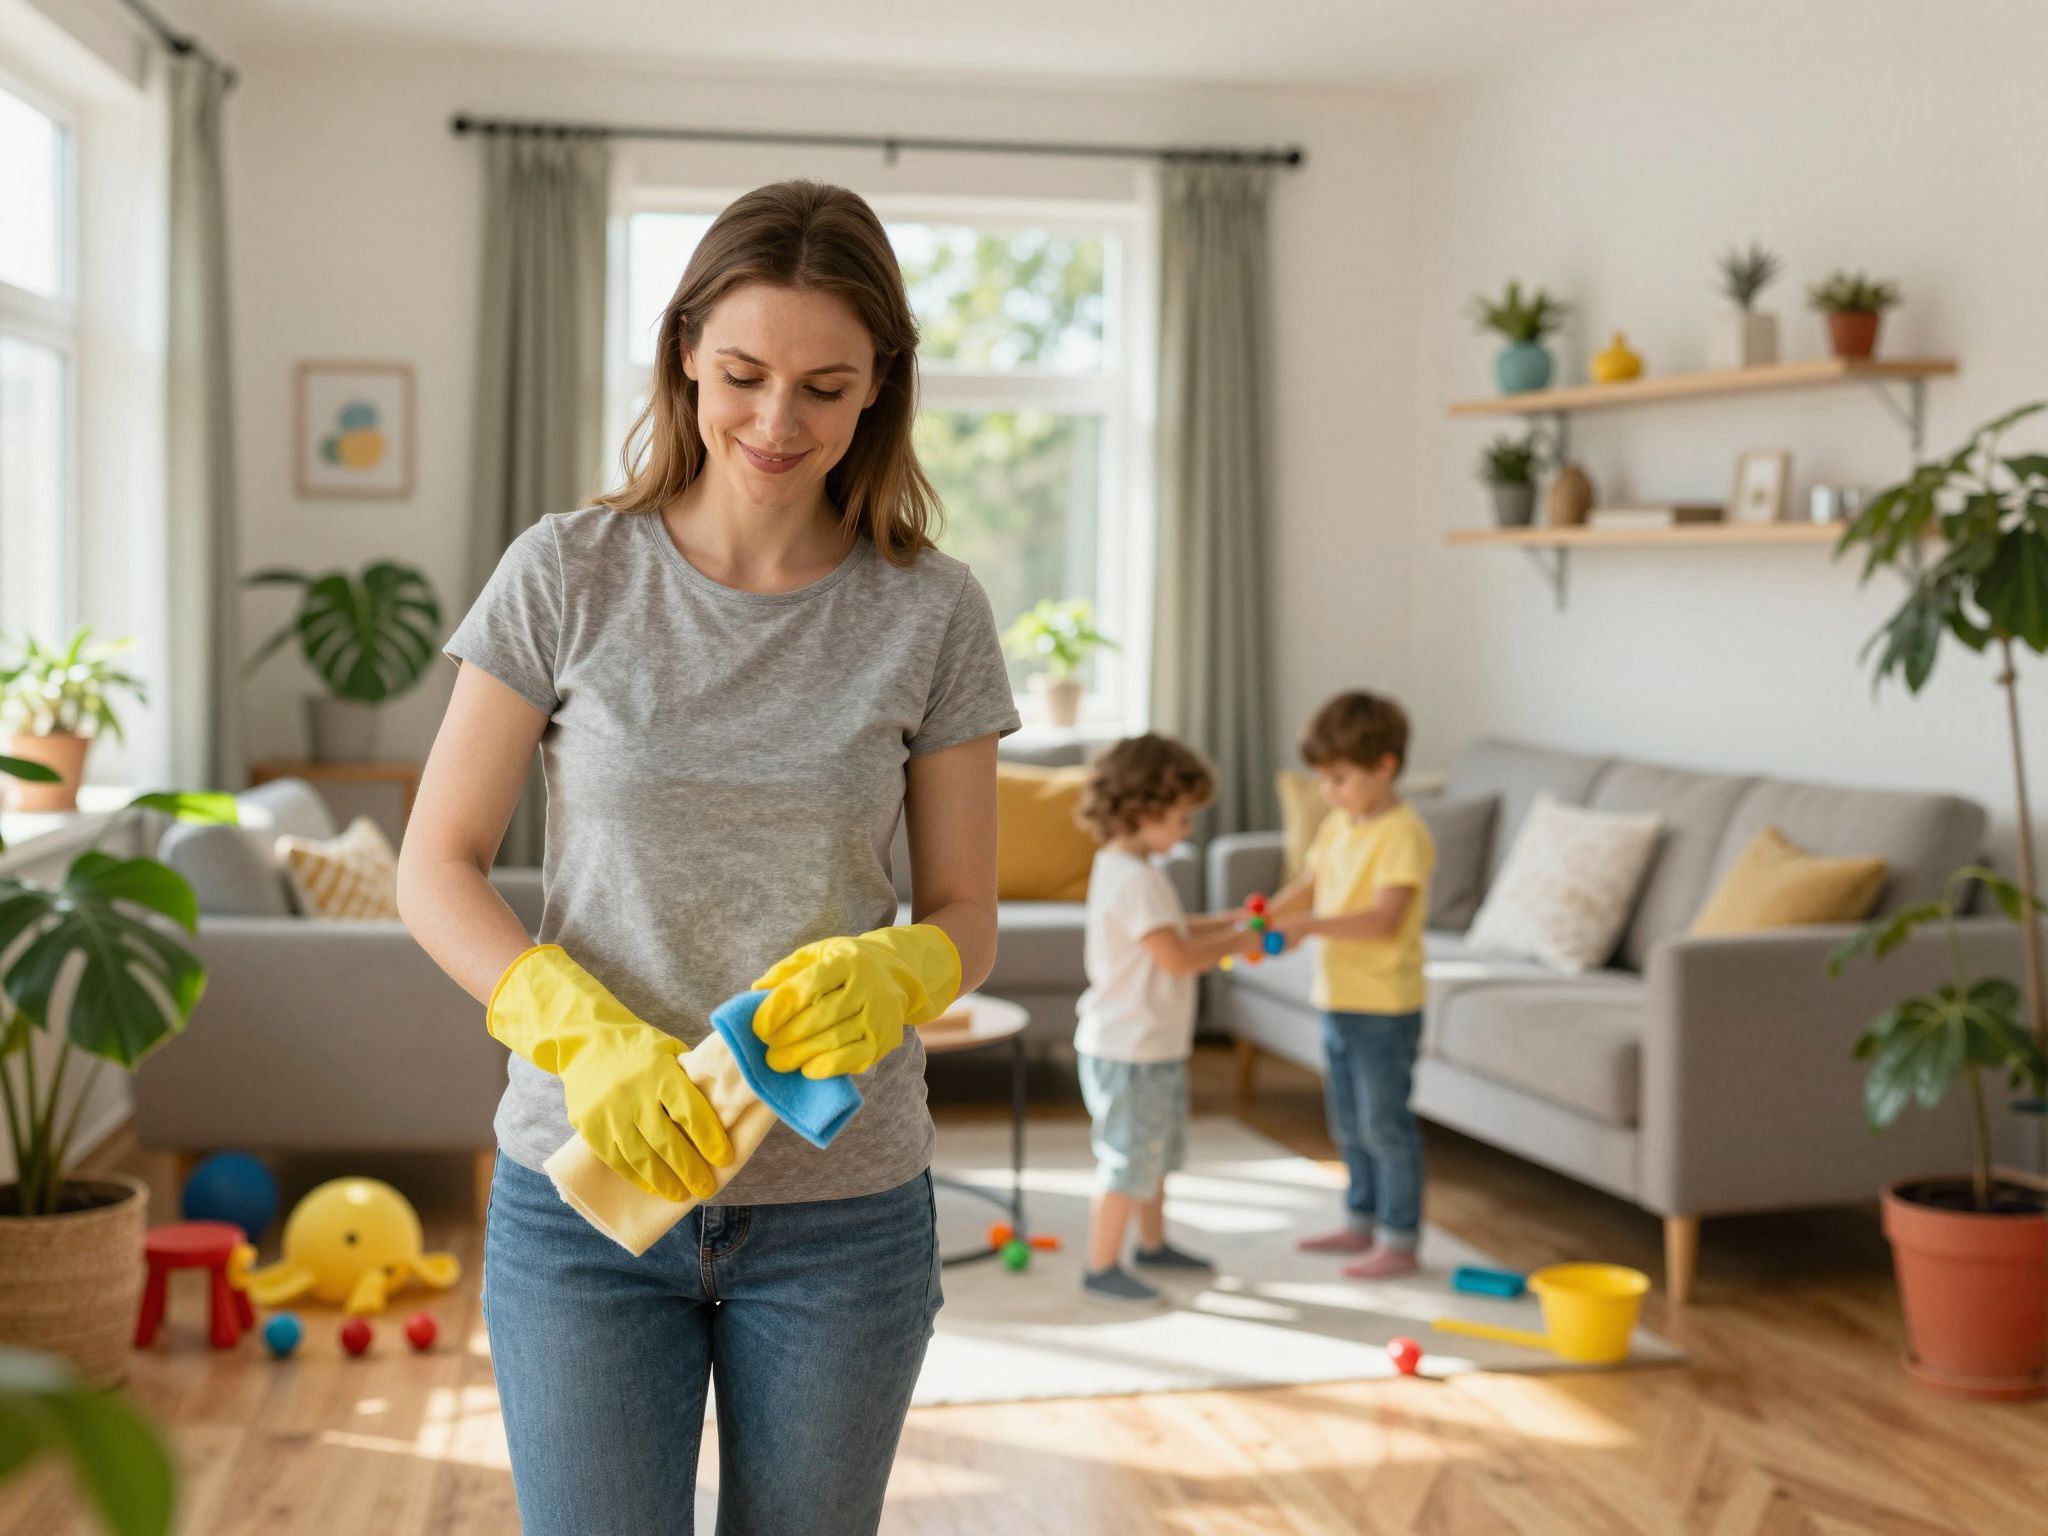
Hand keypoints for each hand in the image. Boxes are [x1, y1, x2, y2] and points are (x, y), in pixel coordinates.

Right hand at [488, 946, 735, 1200]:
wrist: (584, 1042)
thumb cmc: (637, 1048)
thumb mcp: (668, 1052)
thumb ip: (689, 1079)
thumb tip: (719, 1110)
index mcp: (660, 1073)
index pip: (691, 1113)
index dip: (710, 1139)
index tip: (725, 1158)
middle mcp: (634, 1095)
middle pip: (668, 1143)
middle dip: (691, 1170)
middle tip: (707, 1188)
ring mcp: (609, 1114)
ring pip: (642, 1158)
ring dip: (665, 1182)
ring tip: (683, 1194)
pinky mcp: (590, 1128)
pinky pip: (617, 1161)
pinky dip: (638, 1178)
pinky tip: (654, 1186)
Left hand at [752, 923, 961, 1078]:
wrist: (898, 973)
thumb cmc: (845, 964)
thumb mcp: (817, 954)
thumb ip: (786, 970)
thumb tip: (756, 990)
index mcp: (847, 961)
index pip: (809, 985)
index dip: (780, 1008)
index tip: (758, 1026)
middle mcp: (868, 986)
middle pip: (821, 1016)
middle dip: (787, 1036)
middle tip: (766, 1047)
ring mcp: (879, 1014)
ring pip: (836, 1040)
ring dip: (801, 1055)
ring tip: (778, 1061)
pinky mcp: (886, 1039)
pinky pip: (854, 1059)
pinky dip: (827, 1067)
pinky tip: (807, 1069)